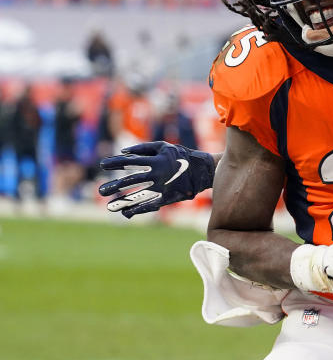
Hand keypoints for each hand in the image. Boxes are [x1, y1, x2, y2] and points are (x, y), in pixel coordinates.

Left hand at [99, 141, 215, 217]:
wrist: (203, 170)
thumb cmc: (180, 156)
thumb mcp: (164, 146)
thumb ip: (143, 148)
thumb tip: (123, 152)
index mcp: (156, 160)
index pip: (131, 162)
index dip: (115, 163)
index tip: (102, 165)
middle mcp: (158, 174)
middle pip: (131, 181)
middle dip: (115, 186)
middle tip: (101, 191)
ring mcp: (163, 188)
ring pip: (139, 196)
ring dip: (123, 202)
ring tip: (110, 206)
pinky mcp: (168, 198)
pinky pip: (150, 205)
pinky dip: (138, 209)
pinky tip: (127, 213)